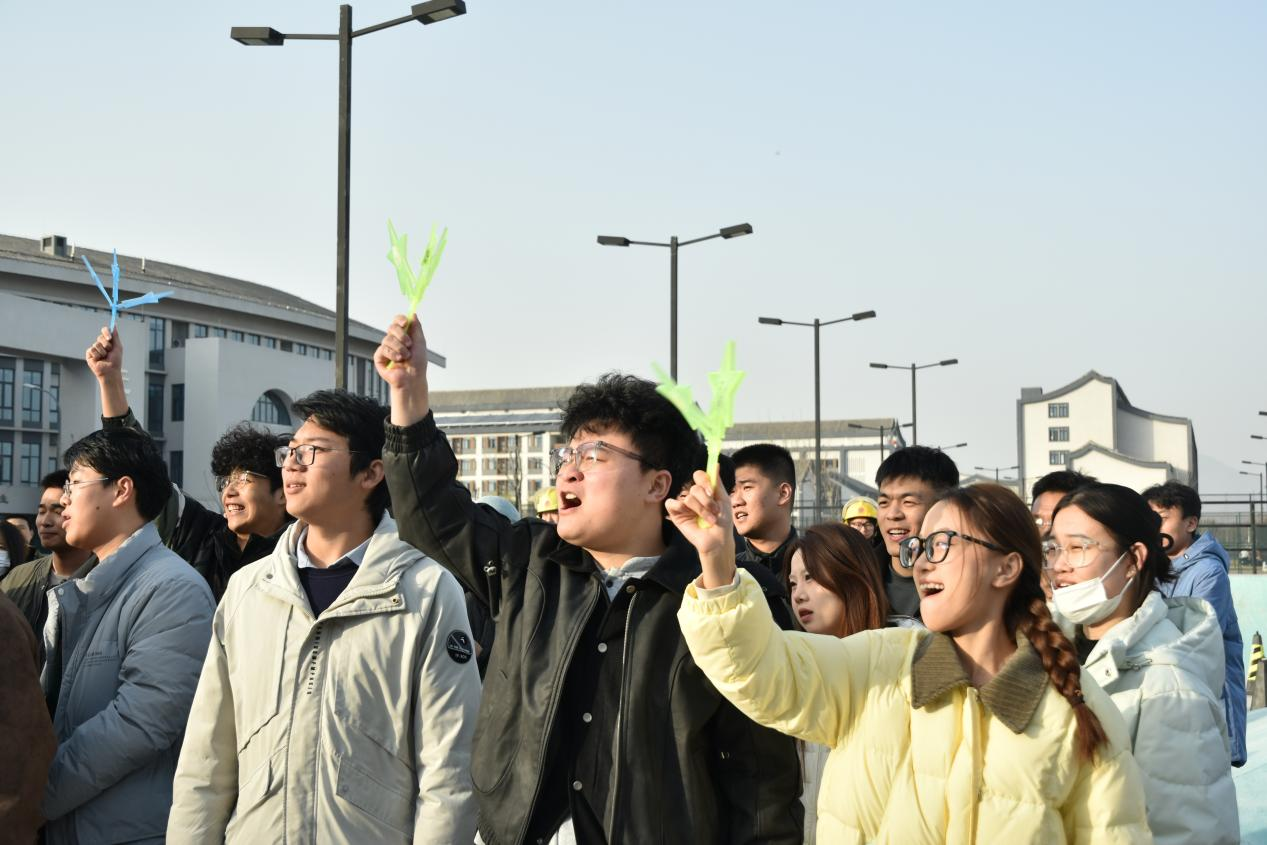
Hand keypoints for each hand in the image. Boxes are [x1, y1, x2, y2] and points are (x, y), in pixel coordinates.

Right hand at [86, 327, 122, 383]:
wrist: (110, 371)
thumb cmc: (116, 361)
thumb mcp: (117, 347)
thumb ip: (115, 336)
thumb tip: (114, 324)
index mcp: (108, 341)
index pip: (105, 331)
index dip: (106, 332)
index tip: (109, 337)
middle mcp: (101, 344)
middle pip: (100, 337)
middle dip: (106, 344)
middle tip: (109, 350)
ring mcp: (94, 349)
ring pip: (96, 344)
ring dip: (103, 351)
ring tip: (105, 357)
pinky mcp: (89, 354)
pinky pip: (92, 349)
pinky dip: (97, 355)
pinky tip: (99, 360)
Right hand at [375, 316, 430, 425]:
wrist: (413, 378)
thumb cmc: (418, 363)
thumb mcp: (421, 342)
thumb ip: (417, 327)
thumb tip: (413, 314)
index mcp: (403, 335)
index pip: (397, 322)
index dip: (400, 319)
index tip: (405, 322)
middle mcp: (394, 340)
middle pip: (391, 327)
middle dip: (401, 335)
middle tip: (409, 344)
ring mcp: (386, 348)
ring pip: (387, 339)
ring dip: (399, 348)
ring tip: (405, 357)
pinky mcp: (379, 358)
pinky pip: (382, 349)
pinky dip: (392, 354)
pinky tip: (398, 361)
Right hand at [665, 470, 736, 586]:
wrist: (718, 539)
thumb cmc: (723, 522)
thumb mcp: (723, 500)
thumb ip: (717, 483)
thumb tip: (715, 464)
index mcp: (705, 491)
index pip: (699, 476)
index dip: (705, 481)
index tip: (712, 491)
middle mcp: (694, 496)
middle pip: (695, 487)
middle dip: (707, 500)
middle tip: (715, 511)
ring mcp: (684, 505)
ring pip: (688, 497)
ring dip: (700, 509)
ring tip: (709, 519)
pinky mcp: (675, 514)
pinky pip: (672, 503)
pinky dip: (681, 507)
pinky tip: (690, 516)